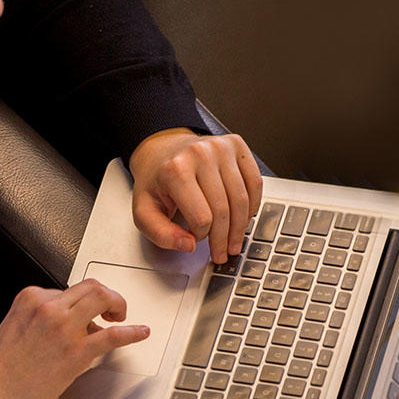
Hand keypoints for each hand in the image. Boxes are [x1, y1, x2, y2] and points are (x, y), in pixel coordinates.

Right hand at [0, 279, 149, 398]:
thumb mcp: (13, 329)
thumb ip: (37, 320)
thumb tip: (65, 325)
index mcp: (29, 299)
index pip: (65, 290)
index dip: (78, 304)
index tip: (82, 315)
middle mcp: (48, 307)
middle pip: (90, 287)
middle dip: (106, 295)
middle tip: (112, 308)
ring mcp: (64, 328)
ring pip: (103, 299)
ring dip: (119, 305)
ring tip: (122, 316)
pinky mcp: (77, 352)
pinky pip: (114, 335)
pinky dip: (132, 332)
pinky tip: (139, 332)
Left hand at [128, 128, 262, 263]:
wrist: (161, 150)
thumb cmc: (155, 181)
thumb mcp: (144, 211)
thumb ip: (160, 234)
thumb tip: (189, 245)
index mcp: (175, 170)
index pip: (201, 217)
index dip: (201, 236)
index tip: (196, 239)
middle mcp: (199, 154)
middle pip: (223, 210)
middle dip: (224, 239)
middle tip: (223, 253)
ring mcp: (220, 147)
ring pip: (242, 199)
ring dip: (240, 227)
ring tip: (234, 241)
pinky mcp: (235, 145)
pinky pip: (255, 183)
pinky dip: (252, 205)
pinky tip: (243, 218)